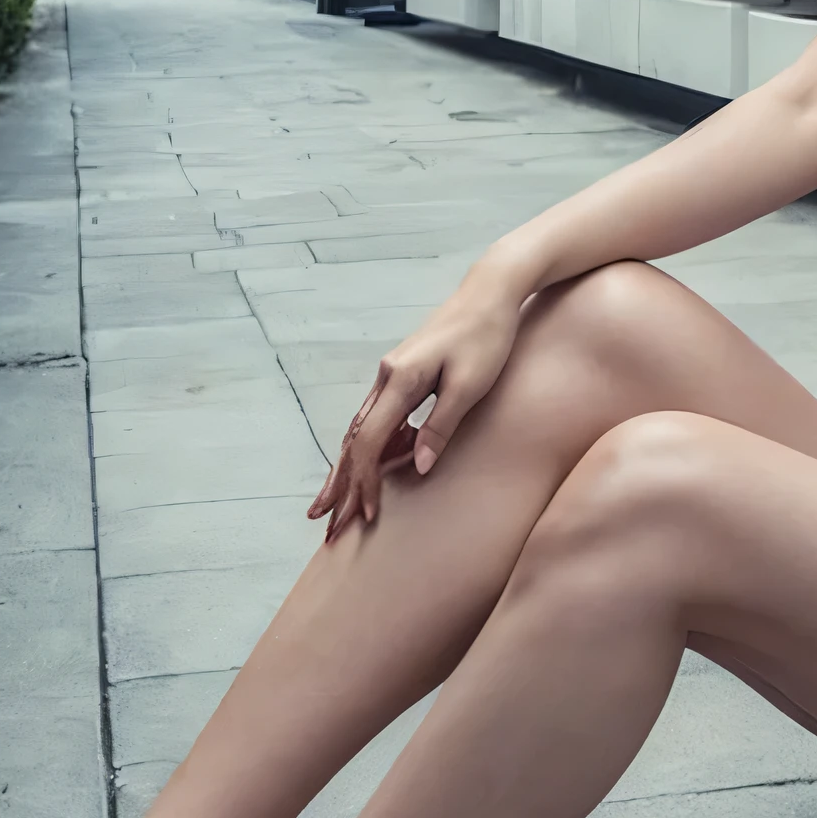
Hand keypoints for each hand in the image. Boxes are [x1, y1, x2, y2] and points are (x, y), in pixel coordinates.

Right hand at [309, 274, 521, 534]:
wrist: (491, 292)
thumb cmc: (486, 337)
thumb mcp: (470, 386)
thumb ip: (441, 427)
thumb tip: (416, 468)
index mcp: (400, 379)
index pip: (371, 441)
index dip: (365, 481)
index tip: (367, 514)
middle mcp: (386, 377)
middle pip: (354, 439)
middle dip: (340, 484)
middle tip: (325, 525)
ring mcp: (391, 375)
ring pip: (360, 430)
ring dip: (349, 469)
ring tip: (334, 505)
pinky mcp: (402, 375)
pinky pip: (378, 419)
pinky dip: (372, 448)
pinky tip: (378, 469)